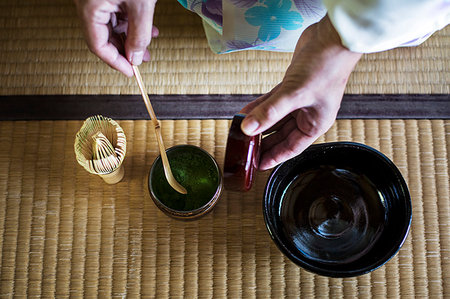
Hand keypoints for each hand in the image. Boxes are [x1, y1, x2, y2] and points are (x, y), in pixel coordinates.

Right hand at [74, 0, 158, 76]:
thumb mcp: (141, 7)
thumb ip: (139, 35)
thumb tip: (135, 58)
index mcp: (89, 9)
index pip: (98, 46)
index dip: (116, 62)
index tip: (130, 71)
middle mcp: (87, 4)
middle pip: (104, 37)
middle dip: (126, 50)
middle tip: (141, 58)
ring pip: (111, 26)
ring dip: (130, 36)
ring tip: (147, 42)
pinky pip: (115, 13)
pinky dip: (130, 22)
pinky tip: (145, 26)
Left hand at [240, 16, 361, 169]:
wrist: (332, 37)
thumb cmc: (326, 66)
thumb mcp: (295, 94)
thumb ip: (270, 112)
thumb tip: (248, 128)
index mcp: (315, 124)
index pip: (291, 148)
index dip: (274, 157)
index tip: (257, 165)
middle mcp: (308, 114)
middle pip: (281, 135)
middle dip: (263, 142)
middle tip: (245, 150)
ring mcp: (299, 100)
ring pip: (275, 118)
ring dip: (259, 124)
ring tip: (241, 133)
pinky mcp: (292, 86)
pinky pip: (272, 102)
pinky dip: (260, 107)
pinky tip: (246, 112)